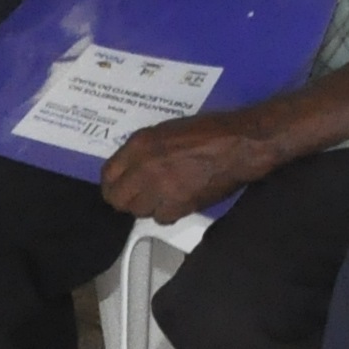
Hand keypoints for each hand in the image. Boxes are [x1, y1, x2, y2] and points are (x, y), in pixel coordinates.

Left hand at [97, 107, 276, 219]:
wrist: (239, 144)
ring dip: (146, 206)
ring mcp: (161, 188)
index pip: (109, 173)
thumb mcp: (168, 130)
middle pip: (118, 198)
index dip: (112, 183)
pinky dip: (166, 213)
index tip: (118, 187)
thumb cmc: (210, 131)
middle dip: (126, 199)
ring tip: (159, 197)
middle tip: (136, 197)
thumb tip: (132, 166)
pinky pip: (161, 218)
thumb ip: (145, 149)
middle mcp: (145, 167)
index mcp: (141, 143)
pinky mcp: (179, 205)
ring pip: (138, 211)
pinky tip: (175, 202)